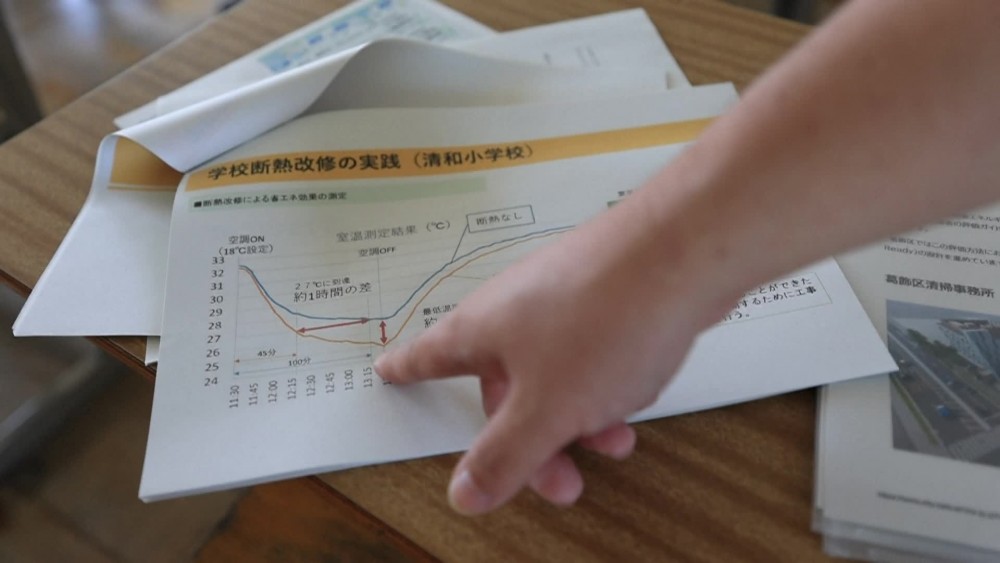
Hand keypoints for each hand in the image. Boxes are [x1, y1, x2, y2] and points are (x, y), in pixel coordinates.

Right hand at [375, 193, 731, 514]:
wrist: (682, 253)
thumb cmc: (601, 324)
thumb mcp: (545, 410)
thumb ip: (504, 457)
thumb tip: (462, 494)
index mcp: (480, 330)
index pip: (428, 356)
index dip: (406, 370)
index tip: (387, 371)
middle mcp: (513, 308)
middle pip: (502, 384)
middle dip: (528, 439)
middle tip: (560, 483)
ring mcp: (561, 296)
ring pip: (553, 372)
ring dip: (577, 417)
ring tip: (614, 442)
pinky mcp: (604, 293)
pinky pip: (590, 351)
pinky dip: (604, 383)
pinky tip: (636, 394)